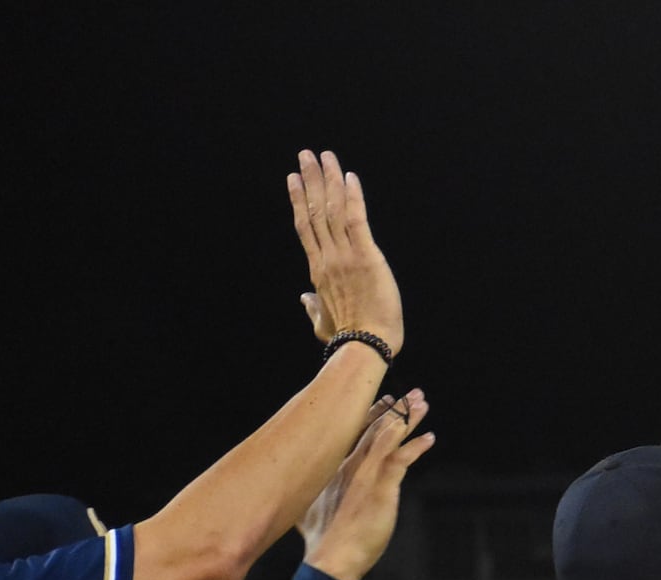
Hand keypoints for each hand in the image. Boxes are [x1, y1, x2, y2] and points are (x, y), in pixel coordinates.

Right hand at [289, 149, 403, 356]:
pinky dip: (353, 197)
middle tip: (306, 155)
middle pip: (315, 210)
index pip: (305, 227)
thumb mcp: (321, 321)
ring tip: (324, 156)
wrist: (365, 344)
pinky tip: (350, 177)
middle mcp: (327, 256)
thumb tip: (304, 298)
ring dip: (329, 180)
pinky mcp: (366, 256)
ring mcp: (344, 255)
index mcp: (317, 270)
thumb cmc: (345, 337)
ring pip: (333, 209)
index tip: (294, 180)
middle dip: (310, 179)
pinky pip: (357, 220)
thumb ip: (312, 306)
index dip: (298, 200)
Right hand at [302, 393, 434, 579]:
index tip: (382, 401)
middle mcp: (349, 464)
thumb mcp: (306, 511)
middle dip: (393, 408)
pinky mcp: (381, 486)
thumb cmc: (320, 540)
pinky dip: (416, 446)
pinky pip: (401, 458)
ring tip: (423, 403)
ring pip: (388, 436)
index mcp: (334, 468)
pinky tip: (429, 438)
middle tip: (410, 393)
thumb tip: (294, 503)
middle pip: (374, 428)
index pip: (354, 433)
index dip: (370, 415)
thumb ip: (309, 500)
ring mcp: (366, 473)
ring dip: (408, 418)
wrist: (330, 557)